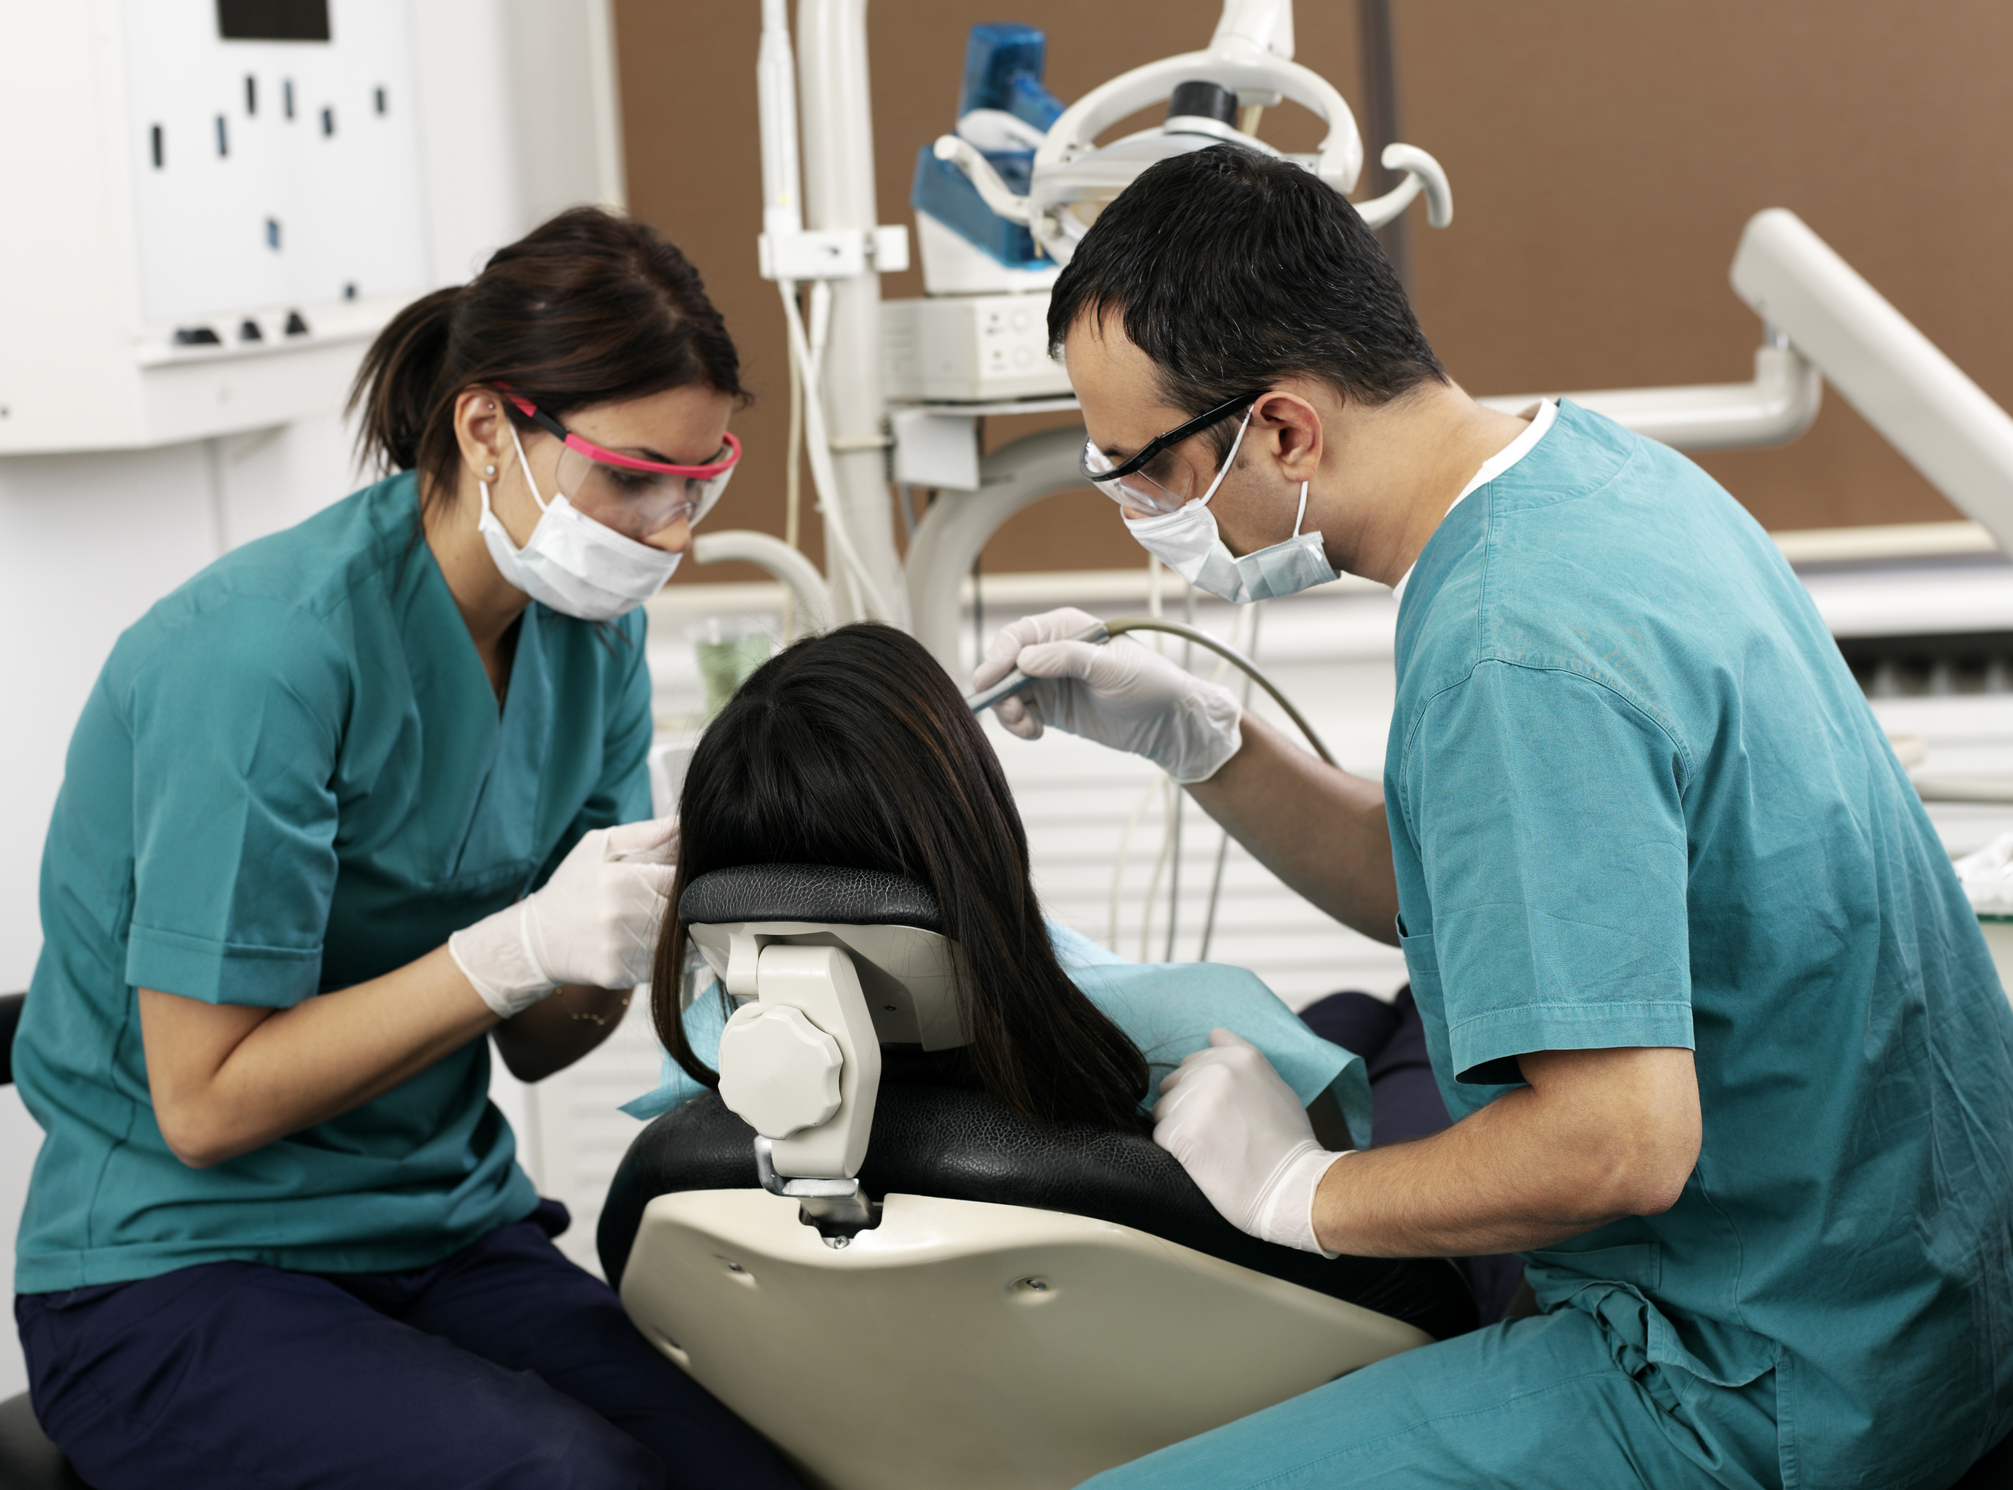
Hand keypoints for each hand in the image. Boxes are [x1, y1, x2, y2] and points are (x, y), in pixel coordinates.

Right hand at [449, 817, 677, 1017]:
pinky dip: (680, 955)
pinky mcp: (620, 974)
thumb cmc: (573, 886)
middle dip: (694, 900)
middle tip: (694, 896)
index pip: (679, 876)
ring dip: (691, 928)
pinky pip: (667, 964)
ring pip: (680, 938)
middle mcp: (620, 916)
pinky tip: (673, 943)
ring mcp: (619, 949)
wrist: (539, 938)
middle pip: (683, 907)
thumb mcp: (599, 847)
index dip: (692, 874)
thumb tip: (684, 823)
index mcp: (618, 879)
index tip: (694, 873)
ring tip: (684, 918)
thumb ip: (646, 834)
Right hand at [971, 607, 1242, 783]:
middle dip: (1000, 689)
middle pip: (1005, 665)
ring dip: (1008, 711)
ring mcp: (1049, 681)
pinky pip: (1020, 713)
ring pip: (1008, 692)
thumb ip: (1068, 659)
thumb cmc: (1150, 682)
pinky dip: (1019, 725)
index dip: (998, 656)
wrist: (1168, 722)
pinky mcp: (1052, 708)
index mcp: (1066, 628)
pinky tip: (1035, 733)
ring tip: (1027, 728)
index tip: (989, 680)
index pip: (1019, 636)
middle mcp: (1052, 652)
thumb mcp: (1111, 667)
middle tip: (1010, 713)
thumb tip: (1024, 660)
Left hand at [1153, 1028, 1347, 1252]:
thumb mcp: (1275, 1086)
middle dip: (1187, 1108)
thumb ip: (1240, 1055)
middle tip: (1217, 1135)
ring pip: (1163, 1109)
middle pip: (1173, 1083)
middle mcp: (1217, 1070)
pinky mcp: (1181, 1130)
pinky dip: (1175, 1151)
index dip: (1203, 1093)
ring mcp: (1197, 1099)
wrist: (1292, 1188)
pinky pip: (1160, 1135)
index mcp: (1241, 1057)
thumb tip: (1212, 1033)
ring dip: (1179, 1129)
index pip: (1193, 1062)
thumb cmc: (1287, 1142)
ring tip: (1211, 1148)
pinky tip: (1202, 1161)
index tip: (1223, 1115)